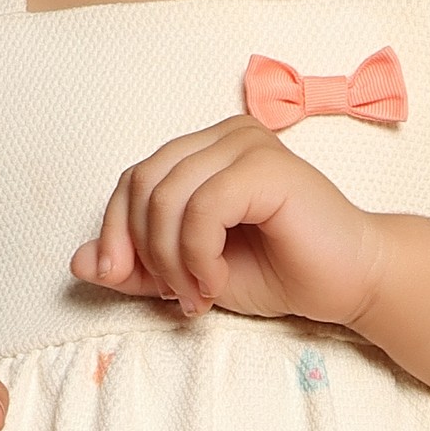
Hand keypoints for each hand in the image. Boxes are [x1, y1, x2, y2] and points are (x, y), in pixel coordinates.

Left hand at [71, 120, 389, 328]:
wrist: (350, 284)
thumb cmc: (281, 273)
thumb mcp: (190, 275)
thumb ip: (138, 267)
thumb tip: (78, 262)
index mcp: (206, 151)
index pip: (133, 179)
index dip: (116, 231)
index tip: (126, 281)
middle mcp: (224, 136)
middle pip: (142, 182)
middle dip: (141, 248)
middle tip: (172, 294)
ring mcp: (246, 144)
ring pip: (166, 195)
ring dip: (169, 258)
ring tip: (196, 294)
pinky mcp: (266, 165)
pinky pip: (201, 207)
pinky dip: (195, 254)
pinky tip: (214, 282)